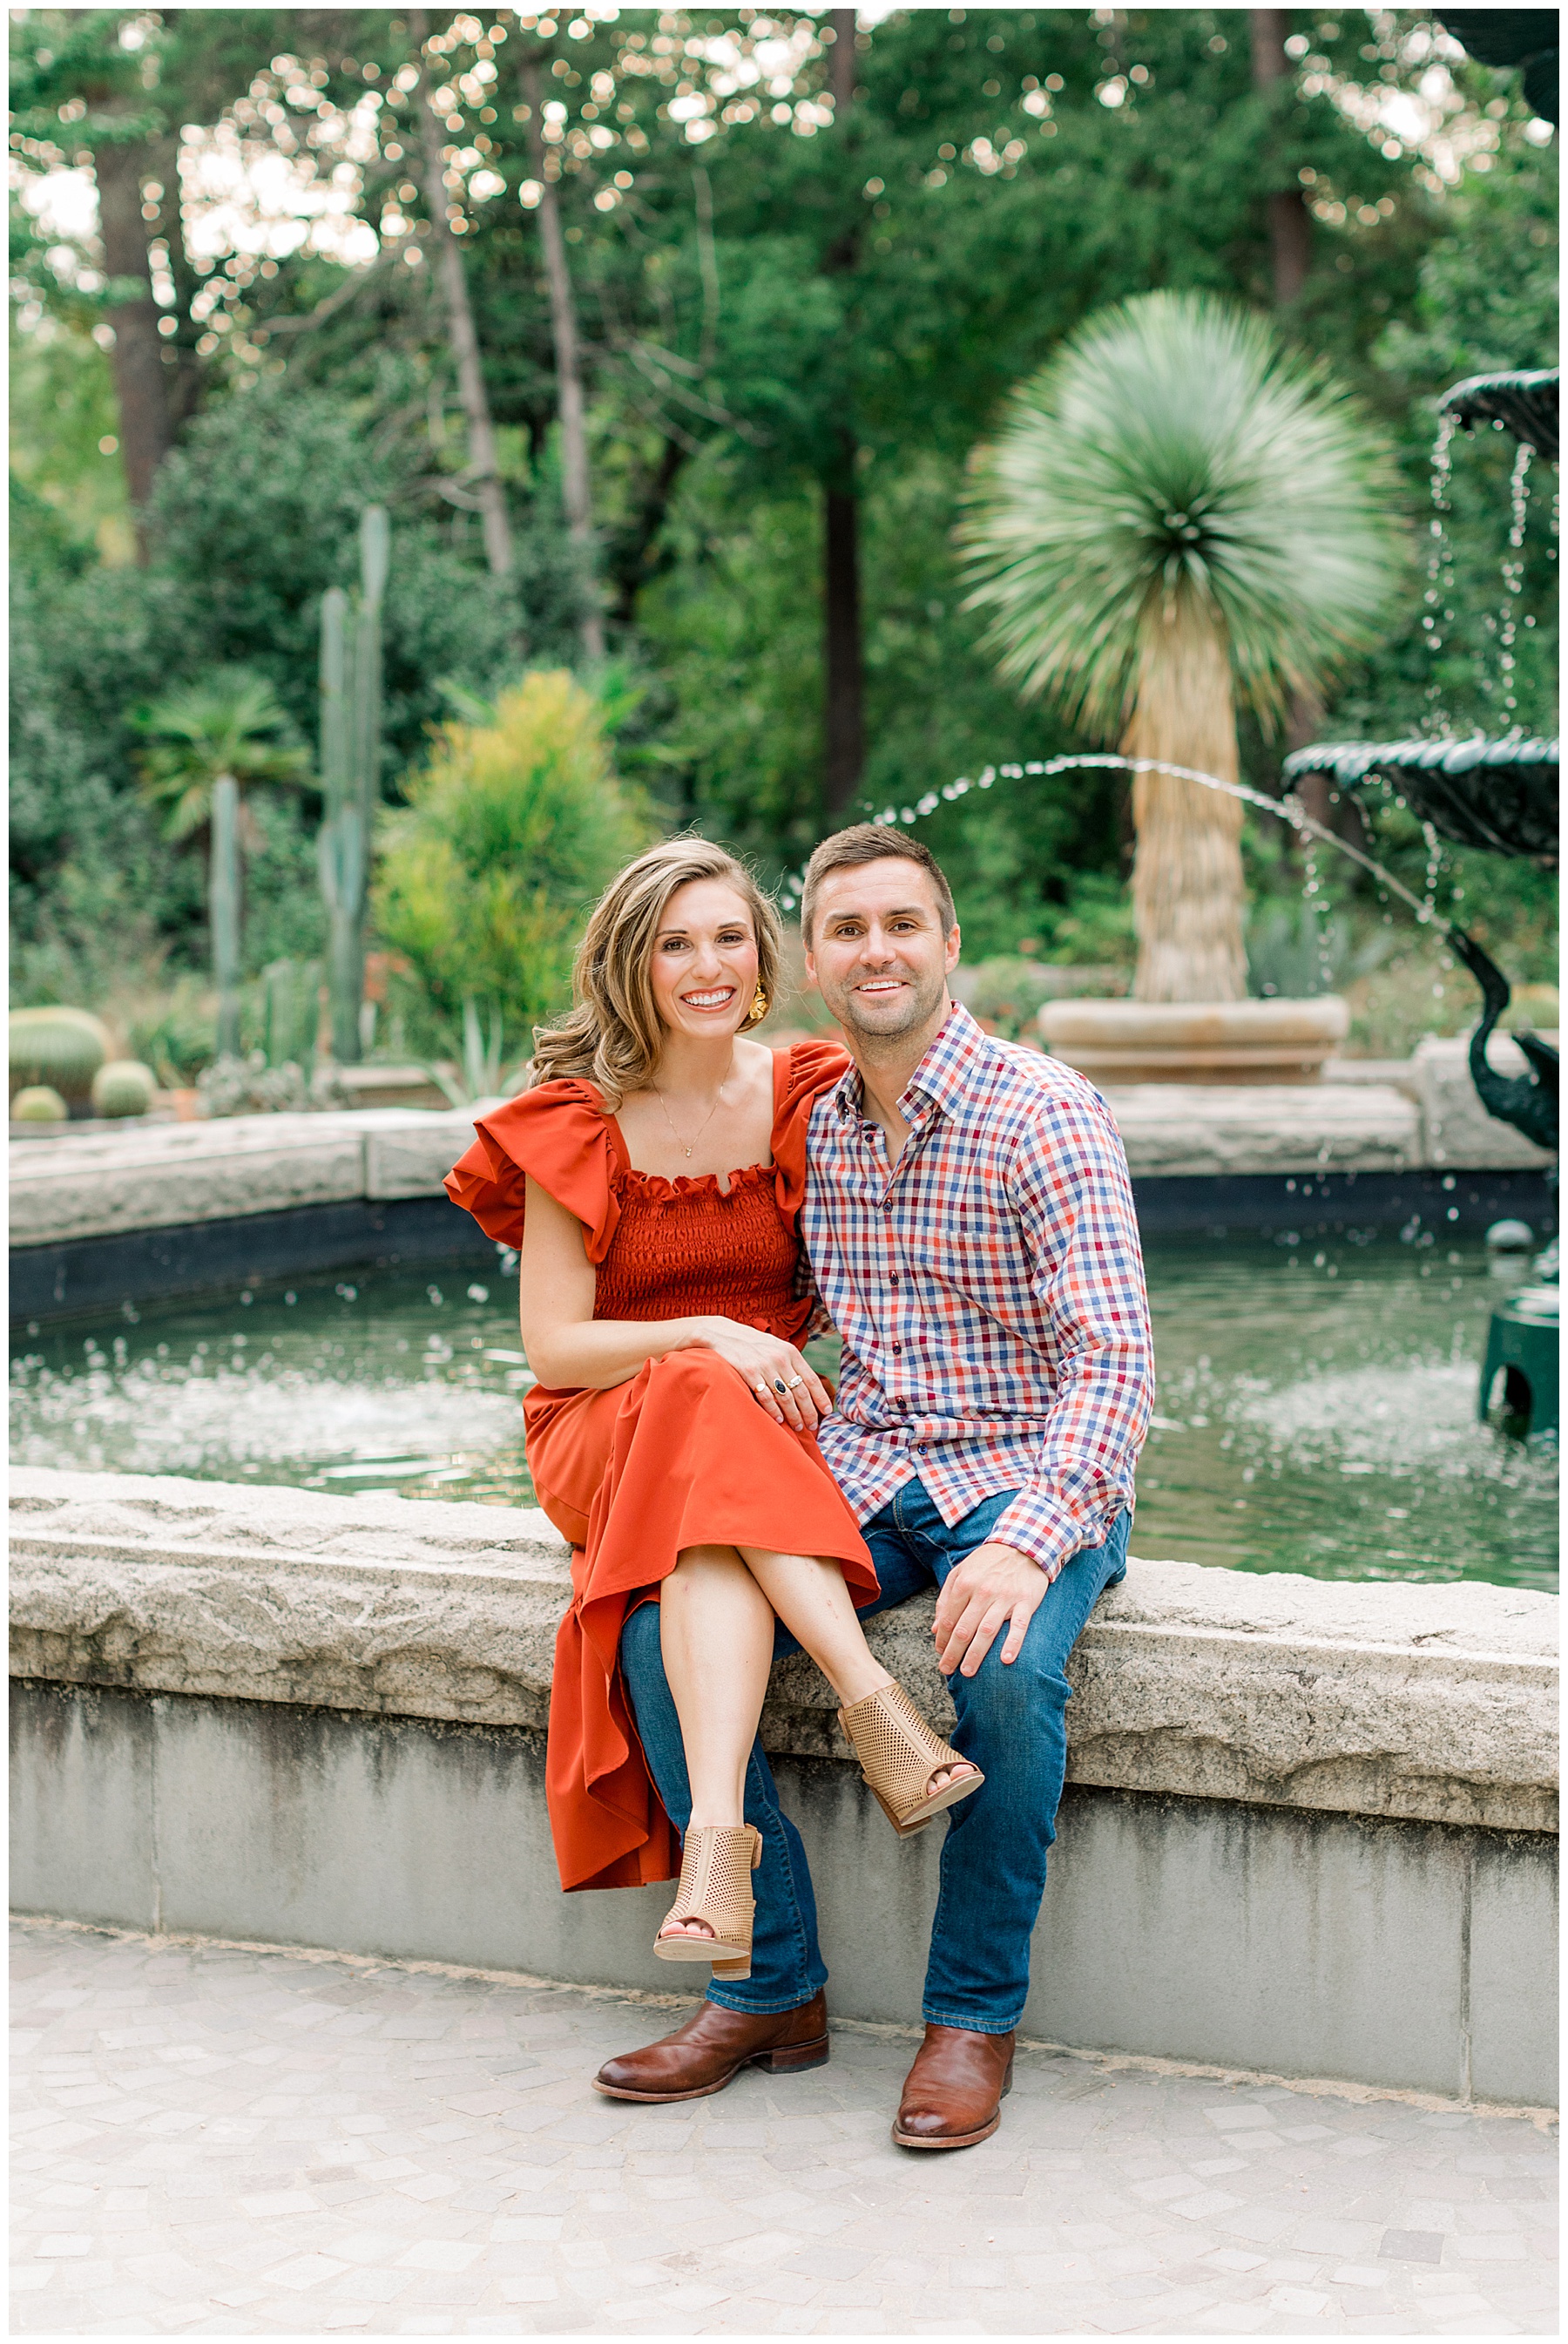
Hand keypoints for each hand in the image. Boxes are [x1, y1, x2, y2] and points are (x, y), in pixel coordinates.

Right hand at [680, 1319, 833, 1434]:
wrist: (723, 1334)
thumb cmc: (753, 1345)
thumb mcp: (775, 1347)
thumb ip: (790, 1362)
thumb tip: (806, 1383)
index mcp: (790, 1352)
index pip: (811, 1379)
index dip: (820, 1397)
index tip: (827, 1411)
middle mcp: (780, 1359)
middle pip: (801, 1391)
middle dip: (809, 1411)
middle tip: (812, 1425)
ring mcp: (765, 1366)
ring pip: (785, 1397)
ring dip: (793, 1415)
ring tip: (798, 1426)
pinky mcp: (749, 1372)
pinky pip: (766, 1397)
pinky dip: (774, 1410)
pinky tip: (779, 1419)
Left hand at [932, 1542, 1044, 1677]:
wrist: (1023, 1545)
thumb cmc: (987, 1563)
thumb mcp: (960, 1572)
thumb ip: (945, 1599)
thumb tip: (936, 1629)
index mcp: (964, 1584)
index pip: (949, 1619)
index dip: (942, 1640)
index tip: (940, 1654)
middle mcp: (983, 1591)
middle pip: (964, 1629)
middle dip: (953, 1652)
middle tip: (947, 1670)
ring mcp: (1005, 1597)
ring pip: (987, 1631)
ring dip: (976, 1654)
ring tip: (967, 1672)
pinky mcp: (1025, 1602)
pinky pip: (1019, 1626)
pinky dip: (1013, 1643)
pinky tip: (1006, 1660)